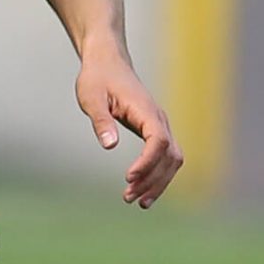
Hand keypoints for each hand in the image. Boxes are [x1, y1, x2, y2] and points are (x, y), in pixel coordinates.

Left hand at [77, 46, 184, 208]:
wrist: (107, 61)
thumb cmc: (97, 78)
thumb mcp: (91, 97)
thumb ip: (101, 121)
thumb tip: (110, 146)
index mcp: (145, 109)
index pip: (158, 141)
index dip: (147, 162)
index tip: (128, 178)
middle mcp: (158, 118)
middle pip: (170, 155)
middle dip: (153, 179)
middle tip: (129, 198)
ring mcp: (160, 125)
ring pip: (173, 159)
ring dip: (158, 182)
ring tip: (138, 202)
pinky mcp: (155, 130)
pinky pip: (165, 156)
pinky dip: (158, 175)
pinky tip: (143, 191)